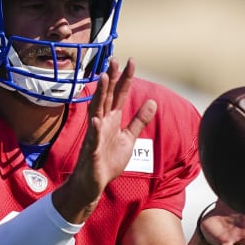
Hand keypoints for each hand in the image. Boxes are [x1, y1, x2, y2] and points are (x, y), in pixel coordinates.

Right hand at [53, 58, 156, 223]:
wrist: (92, 184)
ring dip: (100, 95)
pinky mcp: (92, 153)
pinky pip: (93, 140)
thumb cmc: (108, 161)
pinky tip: (96, 120)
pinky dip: (94, 130)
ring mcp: (95, 136)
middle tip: (114, 60)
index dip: (126, 78)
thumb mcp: (129, 138)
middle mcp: (102, 123)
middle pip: (107, 97)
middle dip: (110, 78)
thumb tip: (153, 102)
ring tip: (103, 78)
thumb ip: (139, 120)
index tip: (131, 61)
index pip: (120, 94)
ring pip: (97, 111)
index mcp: (112, 120)